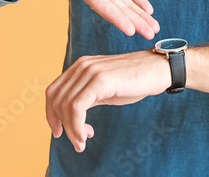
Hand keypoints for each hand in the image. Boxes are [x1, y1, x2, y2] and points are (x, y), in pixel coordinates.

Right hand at [36, 0, 159, 39]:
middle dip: (134, 21)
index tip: (129, 30)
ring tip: (154, 28)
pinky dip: (138, 0)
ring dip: (140, 15)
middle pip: (117, 9)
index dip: (115, 17)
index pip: (100, 4)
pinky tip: (149, 11)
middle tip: (150, 35)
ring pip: (125, 3)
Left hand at [45, 50, 170, 152]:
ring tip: (83, 142)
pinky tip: (86, 135)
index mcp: (80, 66)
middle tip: (77, 142)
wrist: (158, 70)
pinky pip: (77, 108)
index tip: (58, 132)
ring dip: (71, 130)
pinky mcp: (100, 80)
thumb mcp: (104, 90)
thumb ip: (87, 97)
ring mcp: (90, 71)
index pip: (53, 91)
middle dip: (62, 125)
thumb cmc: (135, 81)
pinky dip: (77, 126)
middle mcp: (82, 65)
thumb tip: (71, 118)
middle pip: (56, 100)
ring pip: (66, 106)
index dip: (51, 114)